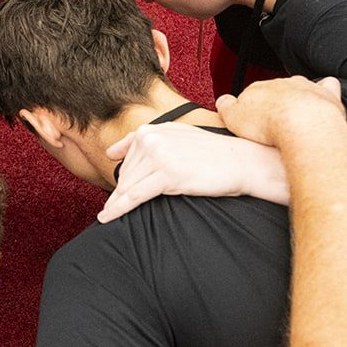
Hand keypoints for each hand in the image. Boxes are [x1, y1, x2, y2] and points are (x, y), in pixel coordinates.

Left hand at [99, 121, 269, 222]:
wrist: (240, 162)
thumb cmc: (211, 154)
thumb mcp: (175, 136)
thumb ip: (143, 140)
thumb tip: (111, 152)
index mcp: (150, 130)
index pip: (126, 158)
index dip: (120, 178)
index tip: (111, 194)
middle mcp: (151, 139)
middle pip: (125, 174)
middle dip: (119, 193)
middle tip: (109, 210)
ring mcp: (158, 155)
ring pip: (127, 185)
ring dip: (115, 203)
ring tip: (106, 216)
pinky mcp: (167, 174)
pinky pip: (135, 195)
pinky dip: (119, 208)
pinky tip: (109, 216)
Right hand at [215, 76, 345, 147]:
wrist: (303, 125)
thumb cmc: (271, 124)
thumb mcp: (234, 118)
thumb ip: (226, 107)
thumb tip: (223, 101)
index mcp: (259, 88)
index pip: (252, 94)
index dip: (253, 110)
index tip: (254, 124)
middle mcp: (282, 83)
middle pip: (276, 91)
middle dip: (275, 105)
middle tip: (274, 126)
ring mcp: (305, 87)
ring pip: (299, 89)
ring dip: (297, 100)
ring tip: (296, 121)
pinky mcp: (326, 96)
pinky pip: (327, 87)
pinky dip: (325, 91)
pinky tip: (323, 101)